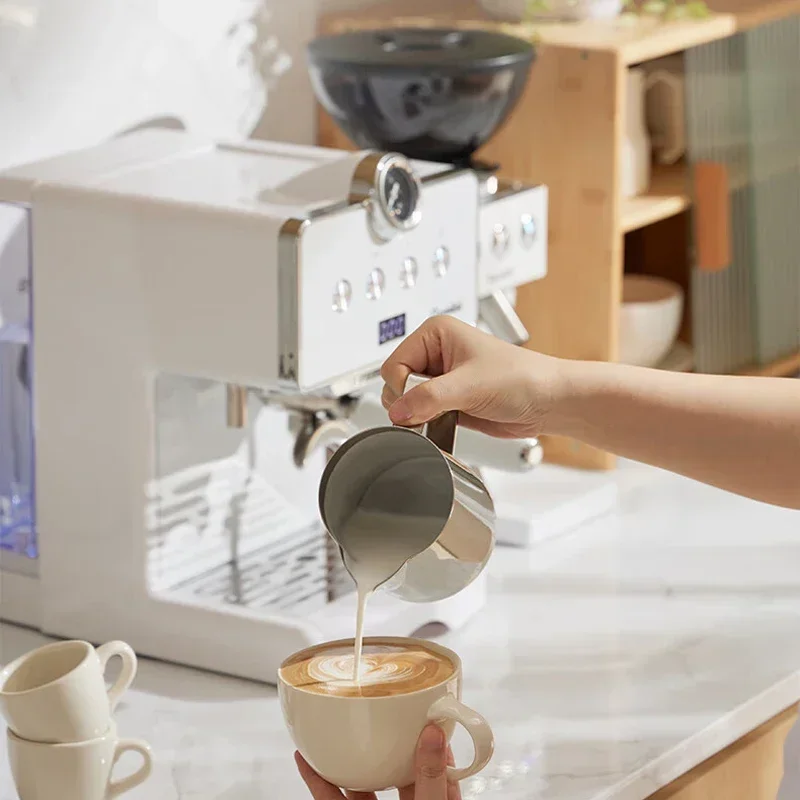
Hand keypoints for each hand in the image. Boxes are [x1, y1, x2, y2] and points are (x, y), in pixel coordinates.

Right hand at [295, 724, 461, 799]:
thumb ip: (431, 778)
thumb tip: (435, 732)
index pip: (438, 759)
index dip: (428, 731)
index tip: (418, 702)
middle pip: (395, 764)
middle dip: (381, 738)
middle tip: (369, 709)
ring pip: (362, 781)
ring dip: (346, 755)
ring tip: (333, 728)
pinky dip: (319, 781)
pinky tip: (306, 760)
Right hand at [381, 315, 561, 438]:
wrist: (549, 402)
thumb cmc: (522, 378)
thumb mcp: (470, 385)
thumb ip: (428, 398)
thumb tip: (397, 411)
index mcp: (436, 334)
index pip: (394, 364)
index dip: (401, 388)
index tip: (417, 402)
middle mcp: (436, 354)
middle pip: (397, 384)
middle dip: (410, 403)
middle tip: (434, 409)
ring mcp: (442, 379)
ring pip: (408, 402)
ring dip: (420, 415)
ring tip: (448, 413)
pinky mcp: (449, 401)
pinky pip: (423, 416)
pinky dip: (429, 424)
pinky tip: (448, 423)